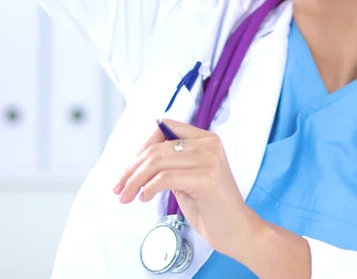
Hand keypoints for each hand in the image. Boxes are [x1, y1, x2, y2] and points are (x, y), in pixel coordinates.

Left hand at [113, 119, 261, 256]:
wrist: (238, 231)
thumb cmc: (211, 207)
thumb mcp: (188, 177)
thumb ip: (171, 163)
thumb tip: (138, 160)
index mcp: (205, 138)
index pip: (166, 126)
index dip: (143, 145)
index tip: (129, 167)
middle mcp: (208, 144)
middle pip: (157, 147)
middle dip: (132, 168)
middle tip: (118, 187)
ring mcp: (209, 159)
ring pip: (158, 161)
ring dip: (135, 180)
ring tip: (126, 196)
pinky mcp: (205, 178)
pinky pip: (165, 177)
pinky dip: (149, 188)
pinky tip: (144, 198)